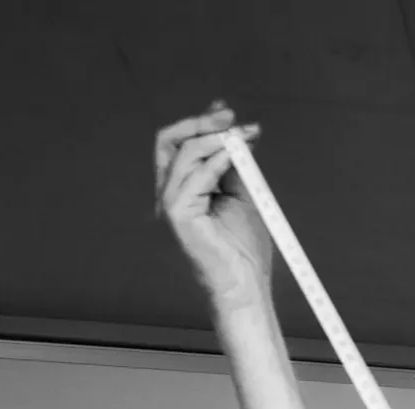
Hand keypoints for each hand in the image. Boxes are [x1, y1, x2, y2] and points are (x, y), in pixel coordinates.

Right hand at [153, 103, 270, 312]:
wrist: (246, 287)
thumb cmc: (245, 251)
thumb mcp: (241, 195)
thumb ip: (233, 164)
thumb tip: (233, 130)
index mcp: (180, 188)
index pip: (180, 144)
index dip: (202, 124)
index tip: (231, 116)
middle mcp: (168, 193)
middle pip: (169, 140)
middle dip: (200, 122)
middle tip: (231, 116)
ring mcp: (169, 203)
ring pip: (182, 152)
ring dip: (215, 138)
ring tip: (244, 137)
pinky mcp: (176, 214)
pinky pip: (193, 174)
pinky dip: (216, 159)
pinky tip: (236, 155)